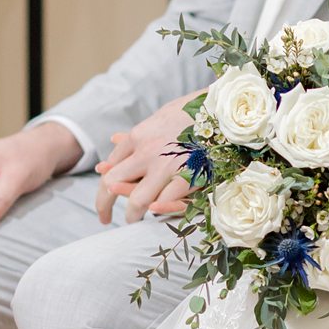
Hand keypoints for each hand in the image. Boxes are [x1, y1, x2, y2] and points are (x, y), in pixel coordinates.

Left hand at [94, 97, 192, 224]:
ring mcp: (166, 166)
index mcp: (139, 136)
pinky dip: (159, 208)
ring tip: (131, 219)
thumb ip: (139, 133)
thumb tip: (113, 140)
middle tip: (105, 217)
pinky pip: (166, 200)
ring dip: (132, 214)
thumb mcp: (160, 117)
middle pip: (113, 183)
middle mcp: (146, 151)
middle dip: (104, 204)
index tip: (106, 193)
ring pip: (138, 199)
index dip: (105, 183)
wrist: (224, 109)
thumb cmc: (193, 110)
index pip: (111, 165)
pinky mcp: (188, 176)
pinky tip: (154, 212)